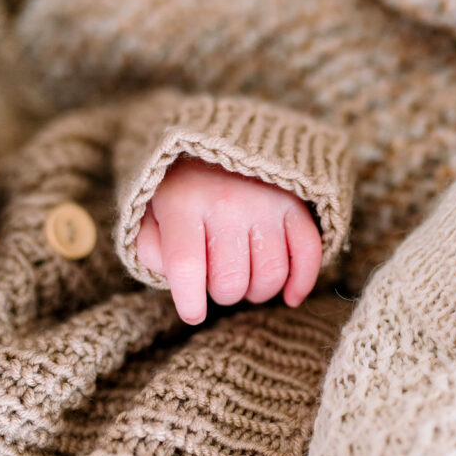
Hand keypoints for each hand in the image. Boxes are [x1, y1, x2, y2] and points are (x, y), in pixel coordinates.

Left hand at [136, 157, 322, 323]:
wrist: (216, 142)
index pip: (187, 267)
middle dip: (224, 294)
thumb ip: (151, 249)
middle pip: (231, 279)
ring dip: (257, 291)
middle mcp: (227, 202)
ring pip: (270, 274)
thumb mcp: (148, 211)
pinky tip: (289, 296)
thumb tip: (176, 280)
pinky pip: (307, 253)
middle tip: (218, 281)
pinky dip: (301, 282)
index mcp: (184, 203)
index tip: (194, 313)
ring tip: (245, 280)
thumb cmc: (180, 189)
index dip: (190, 302)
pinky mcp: (294, 204)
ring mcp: (265, 203)